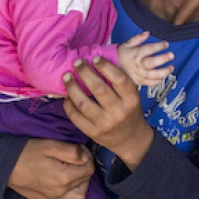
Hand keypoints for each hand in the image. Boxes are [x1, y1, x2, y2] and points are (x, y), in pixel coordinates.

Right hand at [7, 138, 93, 198]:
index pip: (89, 168)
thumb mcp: (50, 145)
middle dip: (85, 168)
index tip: (80, 150)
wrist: (5, 164)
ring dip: (81, 185)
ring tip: (74, 173)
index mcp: (63, 177)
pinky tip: (68, 193)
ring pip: (79, 197)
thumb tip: (86, 158)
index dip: (88, 156)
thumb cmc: (28, 151)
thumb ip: (71, 152)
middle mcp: (60, 192)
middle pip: (85, 181)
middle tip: (76, 158)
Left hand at [62, 56, 154, 170]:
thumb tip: (96, 61)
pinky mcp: (93, 133)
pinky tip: (67, 96)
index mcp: (131, 99)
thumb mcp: (131, 96)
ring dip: (72, 87)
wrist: (130, 139)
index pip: (119, 79)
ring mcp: (105, 124)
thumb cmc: (129, 111)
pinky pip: (76, 117)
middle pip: (98, 89)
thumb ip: (118, 82)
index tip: (95, 58)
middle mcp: (119, 112)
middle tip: (77, 62)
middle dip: (85, 72)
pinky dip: (68, 105)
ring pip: (83, 103)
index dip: (106, 67)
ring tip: (67, 76)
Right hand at [116, 30, 173, 86]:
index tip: (166, 44)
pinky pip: (150, 83)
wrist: (111, 69)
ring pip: (153, 75)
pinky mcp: (139, 82)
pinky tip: (164, 76)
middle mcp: (138, 65)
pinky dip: (158, 81)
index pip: (148, 49)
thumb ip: (137, 38)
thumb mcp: (127, 44)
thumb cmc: (121, 55)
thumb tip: (147, 33)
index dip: (158, 46)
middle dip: (163, 59)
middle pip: (152, 63)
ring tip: (171, 68)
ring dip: (164, 72)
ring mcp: (139, 75)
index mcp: (135, 54)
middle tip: (172, 55)